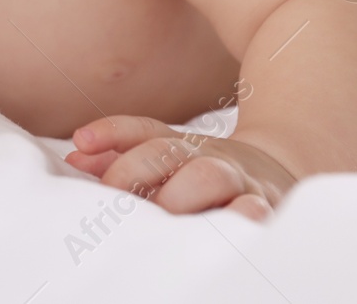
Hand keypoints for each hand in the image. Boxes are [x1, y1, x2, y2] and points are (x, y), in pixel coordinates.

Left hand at [64, 116, 295, 219]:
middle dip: (137, 170)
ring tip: (160, 214)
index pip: (142, 131)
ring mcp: (237, 179)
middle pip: (168, 152)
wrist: (280, 168)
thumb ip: (119, 160)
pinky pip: (254, 210)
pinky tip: (220, 225)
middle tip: (114, 196)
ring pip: (209, 176)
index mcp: (178, 145)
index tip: (81, 141)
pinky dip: (239, 216)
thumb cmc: (203, 172)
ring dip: (180, 193)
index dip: (111, 132)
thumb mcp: (165, 161)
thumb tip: (75, 156)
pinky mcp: (266, 206)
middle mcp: (205, 156)